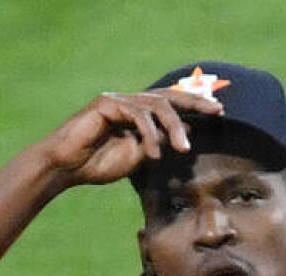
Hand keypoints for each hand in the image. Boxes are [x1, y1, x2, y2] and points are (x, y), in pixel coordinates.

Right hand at [38, 89, 223, 185]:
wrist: (66, 167)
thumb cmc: (97, 164)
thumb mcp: (138, 156)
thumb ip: (159, 143)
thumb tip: (186, 132)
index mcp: (136, 113)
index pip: (170, 103)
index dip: (194, 104)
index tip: (218, 110)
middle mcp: (128, 101)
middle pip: (168, 97)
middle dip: (195, 104)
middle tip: (216, 112)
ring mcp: (117, 99)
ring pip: (156, 106)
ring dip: (173, 128)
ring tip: (183, 149)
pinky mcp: (106, 103)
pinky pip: (137, 114)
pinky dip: (149, 134)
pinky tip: (154, 153)